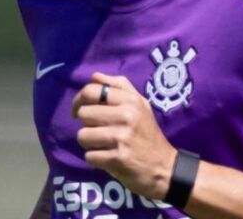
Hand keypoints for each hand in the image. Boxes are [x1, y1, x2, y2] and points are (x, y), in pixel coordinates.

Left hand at [71, 72, 177, 199]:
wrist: (164, 167)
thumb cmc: (148, 133)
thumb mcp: (140, 105)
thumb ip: (119, 87)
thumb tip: (94, 76)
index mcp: (130, 100)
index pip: (91, 91)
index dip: (78, 100)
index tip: (78, 110)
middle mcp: (126, 116)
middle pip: (84, 113)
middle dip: (86, 124)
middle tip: (97, 130)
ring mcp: (121, 137)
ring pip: (83, 135)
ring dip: (89, 143)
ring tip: (102, 144)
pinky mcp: (117, 159)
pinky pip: (89, 156)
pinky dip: (95, 159)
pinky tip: (107, 158)